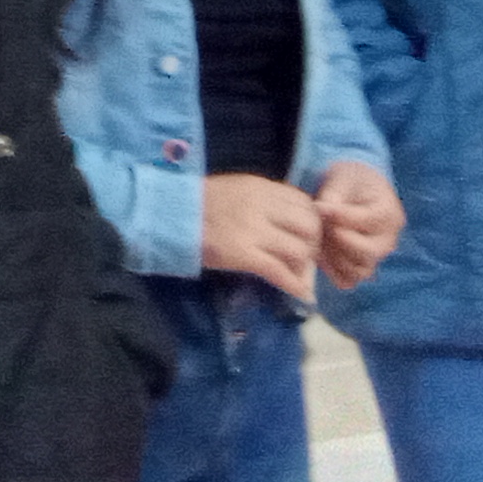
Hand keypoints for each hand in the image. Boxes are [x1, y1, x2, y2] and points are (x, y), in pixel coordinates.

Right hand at [199, 173, 321, 302]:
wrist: (170, 215)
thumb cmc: (200, 203)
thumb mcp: (237, 189)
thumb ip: (264, 200)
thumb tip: (291, 219)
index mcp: (260, 187)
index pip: (305, 203)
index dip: (312, 221)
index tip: (306, 235)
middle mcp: (261, 206)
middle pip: (309, 226)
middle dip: (313, 244)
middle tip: (305, 256)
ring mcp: (252, 230)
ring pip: (299, 250)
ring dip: (303, 266)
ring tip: (297, 274)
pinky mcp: (242, 254)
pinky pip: (279, 272)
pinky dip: (294, 285)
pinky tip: (300, 294)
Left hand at [313, 160, 403, 289]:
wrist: (353, 190)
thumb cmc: (350, 180)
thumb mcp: (342, 178)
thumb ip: (334, 195)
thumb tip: (322, 210)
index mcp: (389, 214)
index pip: (366, 221)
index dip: (340, 217)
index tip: (320, 207)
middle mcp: (388, 240)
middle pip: (367, 252)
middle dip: (339, 240)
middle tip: (322, 225)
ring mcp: (376, 257)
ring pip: (359, 271)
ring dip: (335, 257)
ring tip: (321, 237)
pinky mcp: (361, 267)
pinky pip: (348, 280)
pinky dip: (332, 271)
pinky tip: (321, 251)